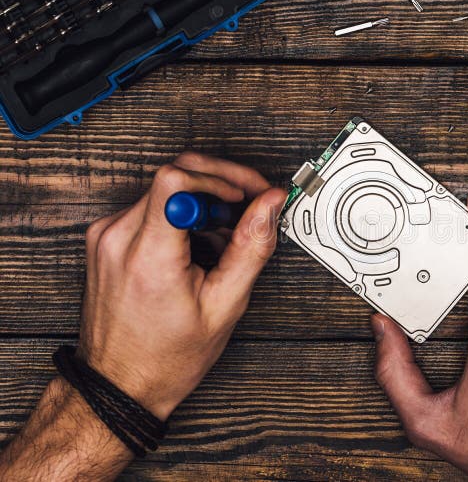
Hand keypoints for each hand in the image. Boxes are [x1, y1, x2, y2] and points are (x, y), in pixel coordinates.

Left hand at [80, 152, 286, 419]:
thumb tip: (270, 204)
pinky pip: (151, 204)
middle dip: (220, 184)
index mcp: (147, 257)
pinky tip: (198, 242)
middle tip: (248, 207)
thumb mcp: (224, 306)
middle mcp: (117, 237)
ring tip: (222, 237)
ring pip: (165, 188)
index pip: (176, 179)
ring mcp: (106, 235)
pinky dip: (182, 213)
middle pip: (175, 174)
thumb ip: (252, 248)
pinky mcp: (105, 237)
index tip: (247, 194)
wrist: (119, 383)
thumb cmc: (166, 356)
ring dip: (203, 201)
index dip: (221, 177)